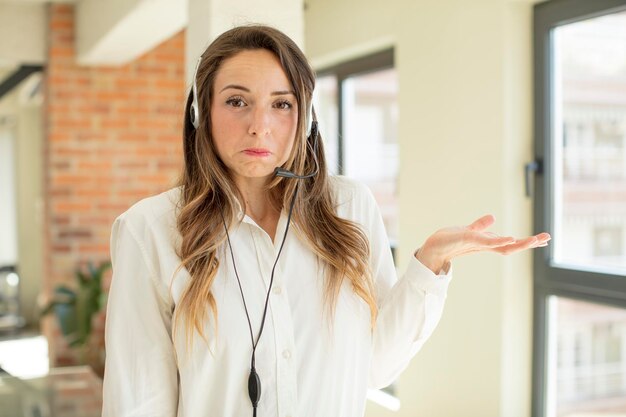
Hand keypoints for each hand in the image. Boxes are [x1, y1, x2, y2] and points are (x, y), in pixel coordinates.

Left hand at [414, 214, 550, 273]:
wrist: (431, 248)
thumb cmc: (448, 241)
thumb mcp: (468, 231)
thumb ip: (480, 226)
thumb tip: (493, 217)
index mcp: (486, 243)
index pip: (510, 243)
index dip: (526, 242)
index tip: (544, 239)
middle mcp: (484, 245)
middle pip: (511, 246)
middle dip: (529, 243)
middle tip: (547, 238)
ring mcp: (477, 244)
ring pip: (501, 245)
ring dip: (519, 243)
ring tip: (535, 240)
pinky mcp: (467, 240)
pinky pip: (486, 241)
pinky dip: (498, 241)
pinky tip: (510, 239)